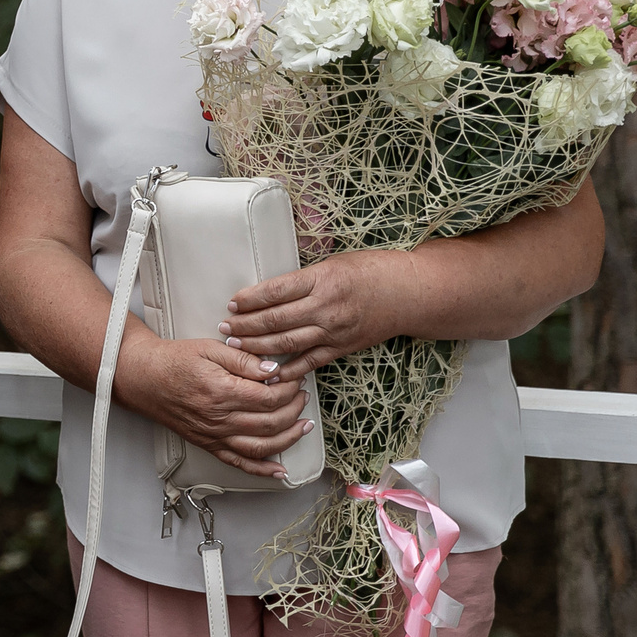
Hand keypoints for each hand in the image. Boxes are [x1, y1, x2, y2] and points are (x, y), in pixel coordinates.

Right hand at [113, 333, 312, 478]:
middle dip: (294, 409)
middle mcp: (219, 418)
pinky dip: (262, 471)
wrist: (143, 378)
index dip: (288, 389)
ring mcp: (214, 435)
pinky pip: (239, 463)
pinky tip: (280, 471)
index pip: (268, 397)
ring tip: (303, 426)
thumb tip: (273, 370)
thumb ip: (243, 359)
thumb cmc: (173, 361)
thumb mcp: (209, 348)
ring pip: (261, 447)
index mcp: (221, 391)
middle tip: (302, 396)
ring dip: (289, 439)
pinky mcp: (208, 444)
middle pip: (270, 422)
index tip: (293, 379)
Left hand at [218, 251, 414, 378]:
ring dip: (258, 347)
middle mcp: (326, 307)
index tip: (232, 304)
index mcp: (322, 280)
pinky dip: (288, 369)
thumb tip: (267, 290)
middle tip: (224, 328)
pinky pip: (310, 361)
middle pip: (276, 320)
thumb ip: (303, 278)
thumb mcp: (334, 263)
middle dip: (245, 326)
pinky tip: (269, 372)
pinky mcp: (343, 348)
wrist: (411, 293)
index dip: (249, 300)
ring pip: (288, 343)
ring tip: (236, 346)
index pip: (275, 291)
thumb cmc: (372, 271)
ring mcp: (335, 331)